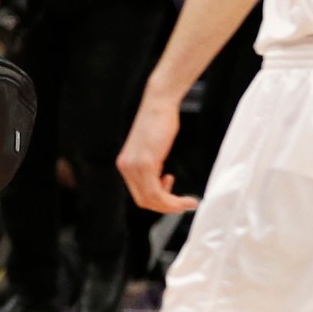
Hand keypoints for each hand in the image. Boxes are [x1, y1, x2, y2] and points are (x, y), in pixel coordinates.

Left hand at [118, 92, 197, 213]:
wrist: (159, 103)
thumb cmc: (159, 123)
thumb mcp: (152, 150)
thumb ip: (152, 168)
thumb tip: (161, 184)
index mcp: (125, 165)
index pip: (139, 195)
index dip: (158, 202)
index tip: (174, 199)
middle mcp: (125, 168)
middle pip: (144, 201)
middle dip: (166, 208)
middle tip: (184, 205)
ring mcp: (133, 166)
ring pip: (151, 200)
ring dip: (172, 206)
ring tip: (188, 203)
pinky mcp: (145, 163)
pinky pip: (156, 192)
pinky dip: (173, 200)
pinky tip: (185, 198)